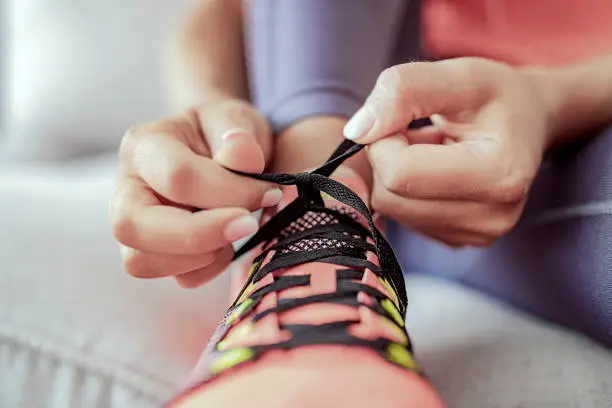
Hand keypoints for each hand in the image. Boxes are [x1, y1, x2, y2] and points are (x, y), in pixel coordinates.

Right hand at [110, 98, 281, 286]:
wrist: (221, 151)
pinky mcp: (155, 254)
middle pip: (133, 226)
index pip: (177, 177)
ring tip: (235, 231)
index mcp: (144, 146)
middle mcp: (126, 188)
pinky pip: (176, 278)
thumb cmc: (225, 134)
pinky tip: (227, 243)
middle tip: (247, 225)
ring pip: (142, 262)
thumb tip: (242, 157)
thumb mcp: (236, 120)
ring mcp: (135, 226)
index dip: (228, 191)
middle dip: (199, 234)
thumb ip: (240, 135)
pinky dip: (209, 268)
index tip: (268, 192)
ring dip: (200, 255)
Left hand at [343, 58, 554, 246]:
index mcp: (498, 174)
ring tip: (430, 150)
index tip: (402, 118)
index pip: (399, 173)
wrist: (531, 123)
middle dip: (387, 158)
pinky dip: (406, 191)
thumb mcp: (459, 74)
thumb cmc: (498, 96)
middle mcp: (491, 218)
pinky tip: (434, 171)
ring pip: (391, 210)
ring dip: (396, 174)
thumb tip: (357, 131)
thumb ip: (405, 91)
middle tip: (414, 132)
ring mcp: (477, 236)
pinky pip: (403, 219)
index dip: (383, 139)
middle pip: (390, 198)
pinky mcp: (460, 241)